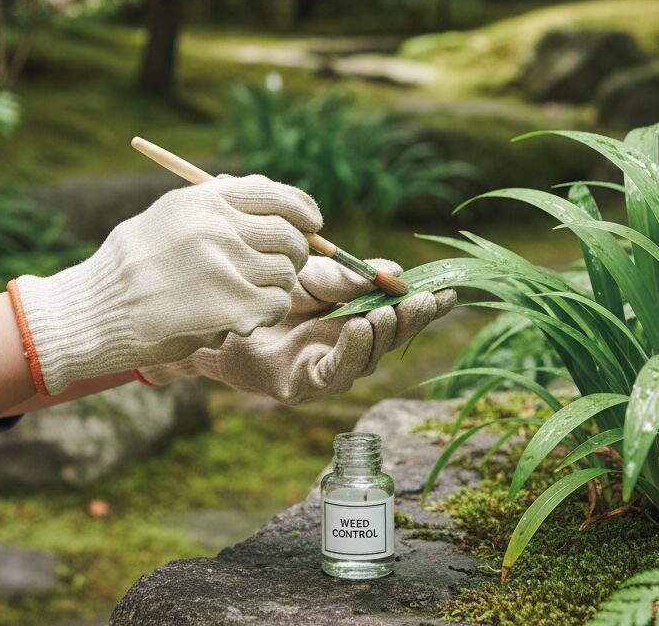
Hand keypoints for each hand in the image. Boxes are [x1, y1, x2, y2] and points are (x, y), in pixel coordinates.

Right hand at [7, 174, 321, 394]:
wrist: (96, 312)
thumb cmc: (133, 266)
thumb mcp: (169, 216)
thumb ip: (217, 207)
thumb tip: (270, 202)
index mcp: (204, 200)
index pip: (275, 195)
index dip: (303, 208)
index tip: (313, 222)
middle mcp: (218, 226)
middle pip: (289, 234)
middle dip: (297, 251)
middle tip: (288, 265)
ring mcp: (225, 266)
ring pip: (286, 272)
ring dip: (279, 286)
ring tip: (254, 295)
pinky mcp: (230, 306)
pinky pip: (275, 304)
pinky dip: (268, 312)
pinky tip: (246, 316)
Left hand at [135, 256, 456, 403]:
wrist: (211, 314)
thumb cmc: (262, 293)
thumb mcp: (308, 275)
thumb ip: (345, 278)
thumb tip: (390, 274)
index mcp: (352, 315)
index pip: (395, 312)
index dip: (421, 305)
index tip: (447, 292)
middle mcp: (345, 345)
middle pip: (389, 338)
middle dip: (411, 321)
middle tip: (426, 302)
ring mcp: (325, 368)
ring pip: (367, 358)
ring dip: (381, 334)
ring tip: (384, 312)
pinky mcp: (302, 385)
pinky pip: (334, 372)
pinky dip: (350, 351)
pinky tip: (357, 329)